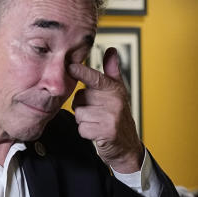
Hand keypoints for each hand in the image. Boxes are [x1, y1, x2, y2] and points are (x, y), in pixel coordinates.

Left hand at [69, 48, 143, 172]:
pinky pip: (82, 128)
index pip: (95, 78)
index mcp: (115, 89)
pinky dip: (86, 132)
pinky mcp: (107, 132)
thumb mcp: (118, 92)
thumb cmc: (119, 117)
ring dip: (84, 120)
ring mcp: (112, 117)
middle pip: (81, 98)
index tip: (70, 66)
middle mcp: (115, 101)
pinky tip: (97, 133)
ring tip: (97, 123)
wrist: (127, 147)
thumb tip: (111, 49)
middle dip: (82, 106)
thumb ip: (112, 71)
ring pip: (79, 114)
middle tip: (95, 112)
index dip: (81, 71)